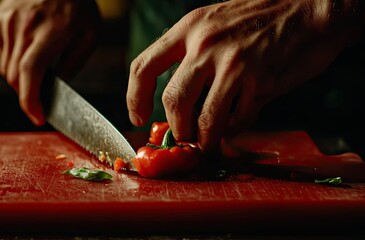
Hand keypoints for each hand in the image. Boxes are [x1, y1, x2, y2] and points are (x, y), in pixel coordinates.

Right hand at [0, 0, 99, 125]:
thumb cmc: (78, 7)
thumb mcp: (89, 36)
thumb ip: (73, 64)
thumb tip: (56, 87)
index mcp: (50, 31)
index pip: (30, 72)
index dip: (30, 100)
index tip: (36, 116)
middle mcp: (23, 27)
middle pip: (14, 76)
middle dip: (27, 94)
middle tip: (42, 97)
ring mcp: (7, 23)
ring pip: (5, 68)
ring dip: (20, 78)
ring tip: (40, 64)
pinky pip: (1, 54)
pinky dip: (12, 61)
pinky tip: (28, 50)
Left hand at [127, 0, 361, 151]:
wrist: (311, 10)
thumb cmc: (260, 21)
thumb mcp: (215, 25)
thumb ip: (192, 57)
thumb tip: (175, 103)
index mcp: (189, 28)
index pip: (143, 66)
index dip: (135, 98)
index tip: (138, 118)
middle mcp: (206, 43)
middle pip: (172, 100)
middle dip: (176, 128)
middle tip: (183, 138)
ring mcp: (234, 62)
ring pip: (204, 118)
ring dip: (203, 139)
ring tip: (207, 143)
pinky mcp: (261, 81)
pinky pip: (238, 120)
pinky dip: (233, 130)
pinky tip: (236, 123)